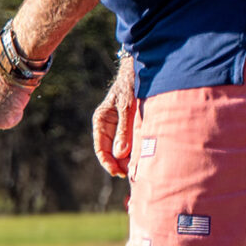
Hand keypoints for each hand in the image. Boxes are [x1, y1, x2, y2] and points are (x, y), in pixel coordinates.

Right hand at [92, 55, 137, 176]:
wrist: (141, 69)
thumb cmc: (132, 85)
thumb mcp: (127, 107)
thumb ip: (124, 131)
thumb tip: (120, 155)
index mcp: (101, 121)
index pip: (101, 149)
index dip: (109, 164)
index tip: (120, 174)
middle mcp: (107, 125)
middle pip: (111, 152)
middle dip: (120, 165)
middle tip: (134, 176)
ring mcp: (118, 124)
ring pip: (121, 148)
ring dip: (129, 159)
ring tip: (141, 170)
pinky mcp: (130, 123)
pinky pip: (130, 141)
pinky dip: (136, 151)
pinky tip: (145, 157)